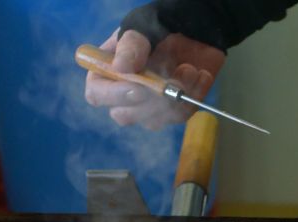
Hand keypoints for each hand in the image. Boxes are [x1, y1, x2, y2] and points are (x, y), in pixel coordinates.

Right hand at [84, 29, 224, 130]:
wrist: (195, 31)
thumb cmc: (160, 25)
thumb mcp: (143, 26)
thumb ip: (132, 45)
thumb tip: (120, 67)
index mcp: (107, 71)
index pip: (97, 94)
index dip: (114, 96)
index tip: (137, 88)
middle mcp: (123, 94)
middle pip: (124, 115)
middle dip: (149, 101)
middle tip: (170, 80)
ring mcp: (148, 107)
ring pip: (154, 121)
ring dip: (174, 95)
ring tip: (190, 68)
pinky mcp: (173, 112)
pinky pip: (180, 115)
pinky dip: (194, 96)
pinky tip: (201, 75)